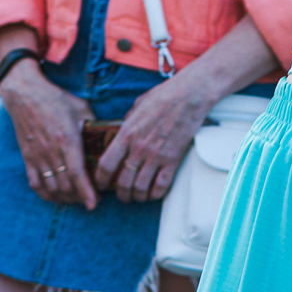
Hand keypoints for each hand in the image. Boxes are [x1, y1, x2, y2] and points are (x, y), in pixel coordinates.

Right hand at [0, 61, 97, 206]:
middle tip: (91, 198)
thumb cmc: (56, 99)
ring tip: (76, 197)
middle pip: (65, 186)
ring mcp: (37, 156)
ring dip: (65, 198)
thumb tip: (109, 138)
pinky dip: (46, 194)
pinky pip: (35, 184)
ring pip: (51, 188)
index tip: (94, 204)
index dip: (86, 192)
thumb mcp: (81, 108)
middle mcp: (51, 151)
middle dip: (79, 197)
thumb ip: (94, 126)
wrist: (25, 94)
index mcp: (67, 139)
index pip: (77, 174)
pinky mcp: (27, 158)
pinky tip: (56, 196)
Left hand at [94, 74, 217, 202]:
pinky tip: (153, 193)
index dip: (101, 179)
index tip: (102, 184)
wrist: (190, 95)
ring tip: (137, 196)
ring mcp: (157, 156)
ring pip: (140, 188)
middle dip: (120, 193)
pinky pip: (161, 186)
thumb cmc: (164, 95)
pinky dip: (155, 194)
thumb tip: (123, 128)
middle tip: (122, 194)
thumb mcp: (138, 105)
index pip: (106, 164)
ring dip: (137, 196)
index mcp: (127, 133)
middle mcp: (139, 148)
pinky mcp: (173, 160)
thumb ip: (128, 120)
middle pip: (123, 182)